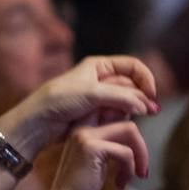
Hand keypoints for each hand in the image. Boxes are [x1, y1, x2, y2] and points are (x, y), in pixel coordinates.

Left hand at [0, 56, 157, 159]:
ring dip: (127, 111)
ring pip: (125, 102)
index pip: (133, 67)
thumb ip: (122, 97)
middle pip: (132, 86)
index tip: (151, 95)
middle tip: (146, 113)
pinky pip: (115, 115)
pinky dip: (117, 119)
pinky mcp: (95, 114)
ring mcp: (98, 98)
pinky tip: (111, 124)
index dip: (145, 79)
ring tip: (119, 118)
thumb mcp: (92, 93)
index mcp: (98, 65)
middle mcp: (100, 79)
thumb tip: (147, 106)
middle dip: (139, 98)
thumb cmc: (59, 101)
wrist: (37, 123)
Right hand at [40, 120, 148, 189]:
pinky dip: (129, 170)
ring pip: (129, 129)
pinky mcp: (91, 148)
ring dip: (141, 154)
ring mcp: (85, 135)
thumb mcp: (97, 159)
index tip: (136, 149)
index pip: (113, 108)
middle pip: (124, 116)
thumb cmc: (80, 187)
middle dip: (140, 143)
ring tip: (138, 174)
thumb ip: (110, 141)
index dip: (130, 123)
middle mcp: (81, 126)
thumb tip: (132, 130)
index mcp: (81, 126)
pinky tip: (119, 184)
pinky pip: (126, 152)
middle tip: (142, 167)